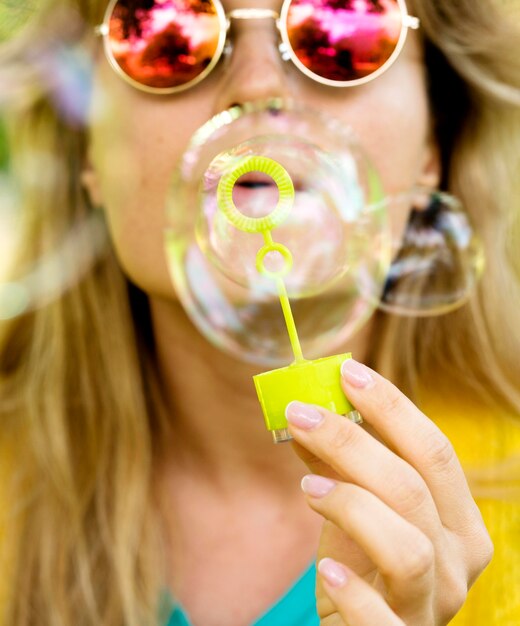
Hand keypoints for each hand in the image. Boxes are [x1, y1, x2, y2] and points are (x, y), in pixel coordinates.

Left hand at [285, 359, 492, 625]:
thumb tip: (306, 412)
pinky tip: (325, 570)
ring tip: (307, 486)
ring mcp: (433, 606)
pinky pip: (383, 619)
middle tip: (301, 414)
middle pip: (413, 488)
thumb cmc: (366, 565)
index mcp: (459, 521)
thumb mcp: (357, 510)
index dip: (392, 407)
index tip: (348, 372)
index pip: (434, 451)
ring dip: (351, 504)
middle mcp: (459, 561)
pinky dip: (354, 590)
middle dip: (352, 441)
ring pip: (407, 544)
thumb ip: (340, 466)